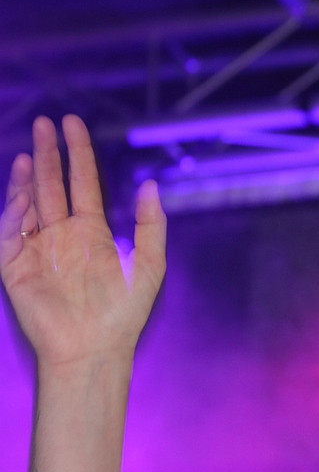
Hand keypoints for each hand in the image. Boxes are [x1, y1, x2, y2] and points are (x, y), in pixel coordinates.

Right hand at [0, 115, 165, 365]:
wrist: (95, 348)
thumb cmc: (125, 312)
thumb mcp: (150, 264)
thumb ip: (150, 224)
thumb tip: (151, 185)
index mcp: (92, 231)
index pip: (82, 182)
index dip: (78, 153)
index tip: (72, 123)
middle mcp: (63, 234)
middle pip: (51, 184)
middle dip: (48, 153)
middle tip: (45, 123)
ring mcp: (38, 248)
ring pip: (28, 203)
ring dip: (27, 177)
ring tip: (30, 151)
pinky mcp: (15, 266)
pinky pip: (10, 233)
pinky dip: (14, 212)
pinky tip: (24, 195)